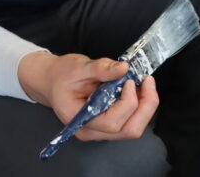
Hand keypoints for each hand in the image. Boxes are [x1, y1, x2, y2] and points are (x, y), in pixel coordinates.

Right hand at [18, 51, 158, 140]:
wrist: (51, 81)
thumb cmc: (61, 74)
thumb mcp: (78, 67)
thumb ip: (100, 68)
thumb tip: (123, 68)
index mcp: (80, 120)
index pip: (111, 122)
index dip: (127, 103)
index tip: (130, 80)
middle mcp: (92, 131)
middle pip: (127, 130)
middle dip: (144, 107)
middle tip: (148, 81)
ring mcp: (100, 130)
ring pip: (132, 128)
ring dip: (145, 106)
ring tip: (145, 83)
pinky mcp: (108, 123)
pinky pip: (129, 121)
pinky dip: (140, 106)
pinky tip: (138, 88)